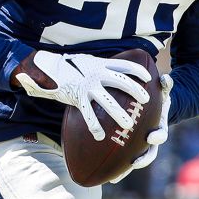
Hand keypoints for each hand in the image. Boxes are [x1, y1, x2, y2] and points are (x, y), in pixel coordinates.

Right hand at [13, 51, 150, 139]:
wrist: (49, 68)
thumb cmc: (70, 66)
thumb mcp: (88, 62)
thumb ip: (101, 67)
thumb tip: (114, 70)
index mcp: (101, 65)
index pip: (125, 66)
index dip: (138, 71)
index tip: (149, 78)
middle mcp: (97, 74)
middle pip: (122, 83)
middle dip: (136, 92)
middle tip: (145, 101)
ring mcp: (88, 87)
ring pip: (109, 102)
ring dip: (120, 114)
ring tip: (129, 125)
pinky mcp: (78, 98)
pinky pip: (88, 115)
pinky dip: (95, 126)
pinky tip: (100, 136)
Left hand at [112, 74, 172, 182]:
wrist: (157, 110)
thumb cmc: (157, 99)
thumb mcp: (162, 91)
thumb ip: (165, 86)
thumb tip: (166, 78)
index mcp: (159, 127)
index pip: (161, 134)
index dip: (157, 137)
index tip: (151, 138)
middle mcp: (152, 140)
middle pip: (150, 153)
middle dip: (143, 159)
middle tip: (135, 163)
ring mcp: (142, 147)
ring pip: (136, 161)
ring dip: (127, 170)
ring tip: (115, 178)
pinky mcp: (133, 150)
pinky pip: (124, 161)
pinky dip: (117, 169)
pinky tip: (106, 177)